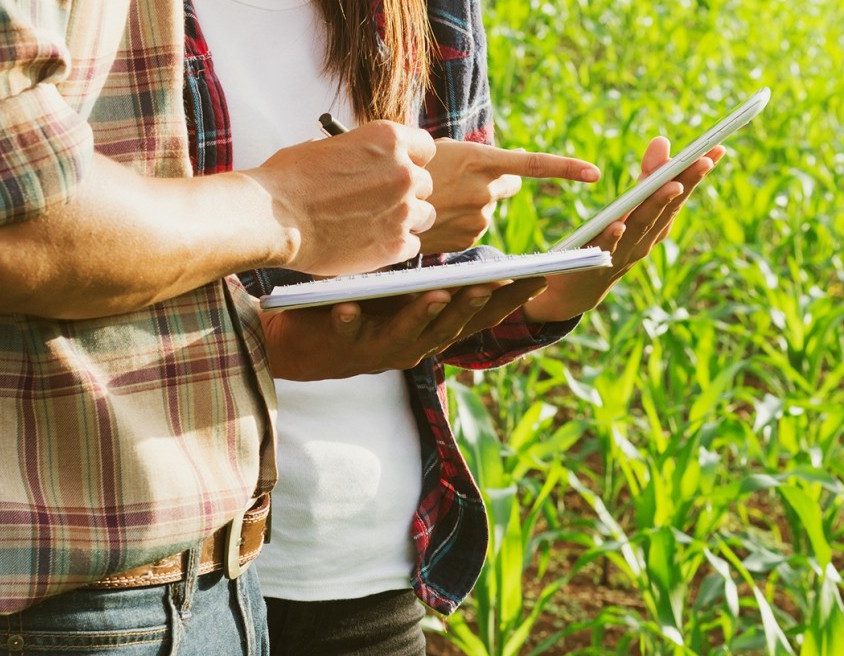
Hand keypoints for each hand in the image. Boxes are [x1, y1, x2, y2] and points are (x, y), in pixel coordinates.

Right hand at [243, 120, 436, 275]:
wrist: (272, 218)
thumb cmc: (288, 181)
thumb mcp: (325, 148)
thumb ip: (357, 153)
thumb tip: (362, 160)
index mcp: (388, 140)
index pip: (424, 147)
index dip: (412, 160)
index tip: (400, 170)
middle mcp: (403, 172)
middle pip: (425, 184)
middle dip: (405, 193)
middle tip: (380, 203)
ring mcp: (403, 209)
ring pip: (425, 216)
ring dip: (405, 221)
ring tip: (375, 226)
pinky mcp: (397, 244)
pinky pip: (412, 246)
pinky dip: (395, 247)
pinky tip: (370, 245)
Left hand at [261, 278, 549, 380]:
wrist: (303, 343)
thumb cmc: (363, 306)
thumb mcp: (406, 290)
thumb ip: (438, 270)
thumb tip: (477, 220)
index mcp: (436, 328)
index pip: (483, 313)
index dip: (512, 297)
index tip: (540, 276)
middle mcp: (418, 345)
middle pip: (454, 325)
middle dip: (475, 303)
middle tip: (495, 280)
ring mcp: (381, 350)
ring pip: (409, 334)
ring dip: (424, 314)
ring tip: (436, 293)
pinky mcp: (344, 349)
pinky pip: (348, 334)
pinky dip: (351, 321)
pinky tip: (349, 307)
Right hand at [420, 140, 599, 252]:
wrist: (375, 202)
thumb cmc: (408, 170)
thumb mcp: (441, 151)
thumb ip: (483, 159)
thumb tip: (517, 166)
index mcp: (479, 159)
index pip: (534, 165)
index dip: (567, 168)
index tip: (594, 173)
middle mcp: (483, 189)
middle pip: (508, 186)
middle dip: (494, 182)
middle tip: (463, 178)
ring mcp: (476, 217)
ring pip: (487, 208)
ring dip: (472, 203)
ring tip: (439, 198)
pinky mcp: (467, 239)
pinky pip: (474, 228)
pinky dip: (460, 223)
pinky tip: (438, 217)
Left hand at [523, 137, 724, 322]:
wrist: (581, 286)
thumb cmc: (612, 239)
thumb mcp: (631, 206)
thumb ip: (646, 176)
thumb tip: (663, 140)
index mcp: (656, 223)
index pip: (680, 193)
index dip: (697, 172)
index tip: (716, 149)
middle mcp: (646, 239)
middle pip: (667, 207)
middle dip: (686, 183)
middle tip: (703, 160)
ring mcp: (624, 252)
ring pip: (643, 225)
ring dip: (658, 205)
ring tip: (672, 185)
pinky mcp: (596, 262)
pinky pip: (607, 247)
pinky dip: (614, 236)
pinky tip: (618, 223)